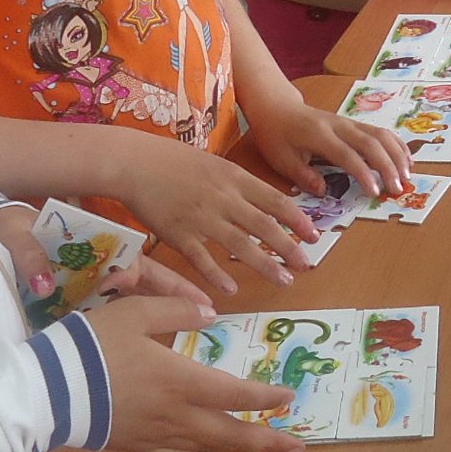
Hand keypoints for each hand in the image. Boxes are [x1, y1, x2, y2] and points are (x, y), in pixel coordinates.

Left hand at [0, 201, 216, 312]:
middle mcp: (96, 264)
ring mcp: (86, 280)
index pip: (141, 269)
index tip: (202, 303)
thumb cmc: (5, 224)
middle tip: (206, 317)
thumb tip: (44, 284)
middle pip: (143, 286)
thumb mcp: (16, 233)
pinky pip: (105, 309)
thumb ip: (29, 257)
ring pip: (127, 300)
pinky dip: (125, 321)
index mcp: (92, 247)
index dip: (173, 286)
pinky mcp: (71, 293)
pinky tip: (143, 340)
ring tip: (186, 329)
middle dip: (175, 300)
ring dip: (154, 313)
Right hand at [92, 296, 304, 451]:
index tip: (290, 397)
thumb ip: (176, 309)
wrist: (49, 390)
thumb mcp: (134, 312)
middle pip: (233, 433)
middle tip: (297, 448)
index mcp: (182, 380)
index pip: (237, 394)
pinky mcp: (138, 446)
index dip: (267, 397)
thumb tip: (210, 314)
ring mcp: (158, 435)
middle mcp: (178, 414)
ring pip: (211, 449)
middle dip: (268, 440)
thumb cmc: (92, 347)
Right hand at [111, 132, 318, 295]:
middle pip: (264, 226)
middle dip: (289, 247)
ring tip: (283, 280)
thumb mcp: (215, 164)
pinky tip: (230, 289)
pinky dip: (217, 275)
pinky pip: (202, 258)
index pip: (275, 200)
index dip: (297, 220)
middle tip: (307, 264)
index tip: (314, 235)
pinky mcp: (178, 234)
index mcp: (234, 178)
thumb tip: (265, 202)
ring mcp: (201, 217)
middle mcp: (223, 198)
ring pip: (240, 245)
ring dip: (265, 265)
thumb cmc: (174, 162)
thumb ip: (238, 184)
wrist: (136, 162)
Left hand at [244, 96, 412, 208]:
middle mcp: (338, 126)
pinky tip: (406, 159)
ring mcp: (348, 122)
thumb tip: (324, 191)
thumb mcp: (281, 159)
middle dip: (389, 166)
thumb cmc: (277, 136)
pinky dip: (396, 145)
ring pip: (380, 134)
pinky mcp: (354, 124)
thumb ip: (303, 175)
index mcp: (319, 135)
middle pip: (371, 143)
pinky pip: (380, 131)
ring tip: (408, 175)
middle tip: (399, 188)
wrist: (276, 107)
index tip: (376, 192)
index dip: (364, 173)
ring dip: (397, 154)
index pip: (347, 155)